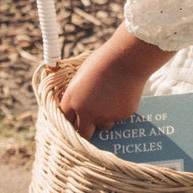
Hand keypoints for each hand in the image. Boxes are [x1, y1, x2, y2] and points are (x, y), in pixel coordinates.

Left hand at [59, 22, 174, 139]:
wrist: (126, 59)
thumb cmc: (103, 61)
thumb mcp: (82, 75)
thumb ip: (78, 94)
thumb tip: (79, 104)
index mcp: (72, 100)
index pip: (65, 120)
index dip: (71, 120)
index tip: (76, 119)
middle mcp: (86, 112)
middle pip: (83, 133)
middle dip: (87, 128)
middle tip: (92, 121)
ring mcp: (105, 116)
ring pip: (103, 126)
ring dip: (105, 118)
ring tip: (112, 99)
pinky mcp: (121, 116)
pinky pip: (119, 117)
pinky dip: (120, 109)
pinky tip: (123, 94)